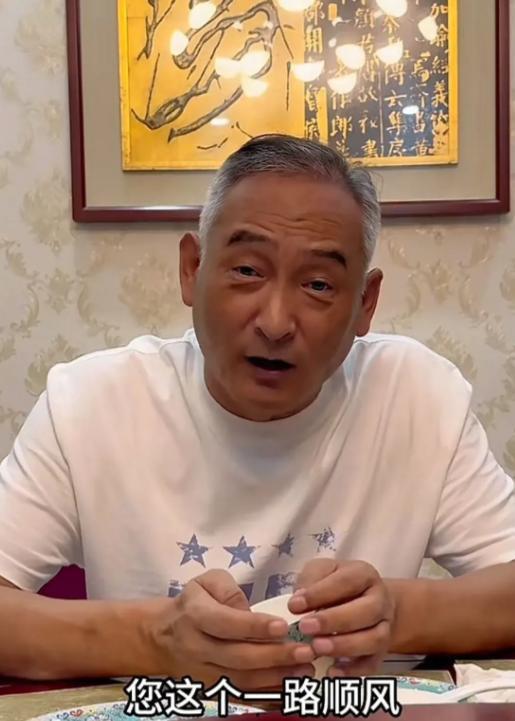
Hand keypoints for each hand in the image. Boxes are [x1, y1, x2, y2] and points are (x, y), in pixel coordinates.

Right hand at [150, 569, 314, 689]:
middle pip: (237, 657)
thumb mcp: (206, 582)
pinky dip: (267, 697)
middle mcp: (197, 648)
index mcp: (196, 616)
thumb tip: (250, 610)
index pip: (226, 623)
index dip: (255, 627)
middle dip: (275, 656)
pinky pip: (240, 698)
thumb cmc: (194, 603)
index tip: (283, 626)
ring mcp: (203, 674)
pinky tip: (291, 691)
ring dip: (276, 679)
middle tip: (306, 652)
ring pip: (241, 682)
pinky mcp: (210, 691)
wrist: (162, 637)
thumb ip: (228, 589)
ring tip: (305, 671)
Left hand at [288, 559, 394, 675]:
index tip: (294, 605)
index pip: (346, 582)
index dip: (320, 593)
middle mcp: (380, 600)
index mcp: (364, 575)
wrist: (366, 600)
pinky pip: (373, 664)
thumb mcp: (322, 571)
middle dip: (334, 621)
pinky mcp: (382, 652)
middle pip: (366, 611)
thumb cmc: (336, 584)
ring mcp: (384, 627)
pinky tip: (332, 671)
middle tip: (305, 627)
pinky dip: (353, 670)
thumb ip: (310, 580)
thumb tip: (298, 601)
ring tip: (317, 648)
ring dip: (344, 646)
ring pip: (374, 639)